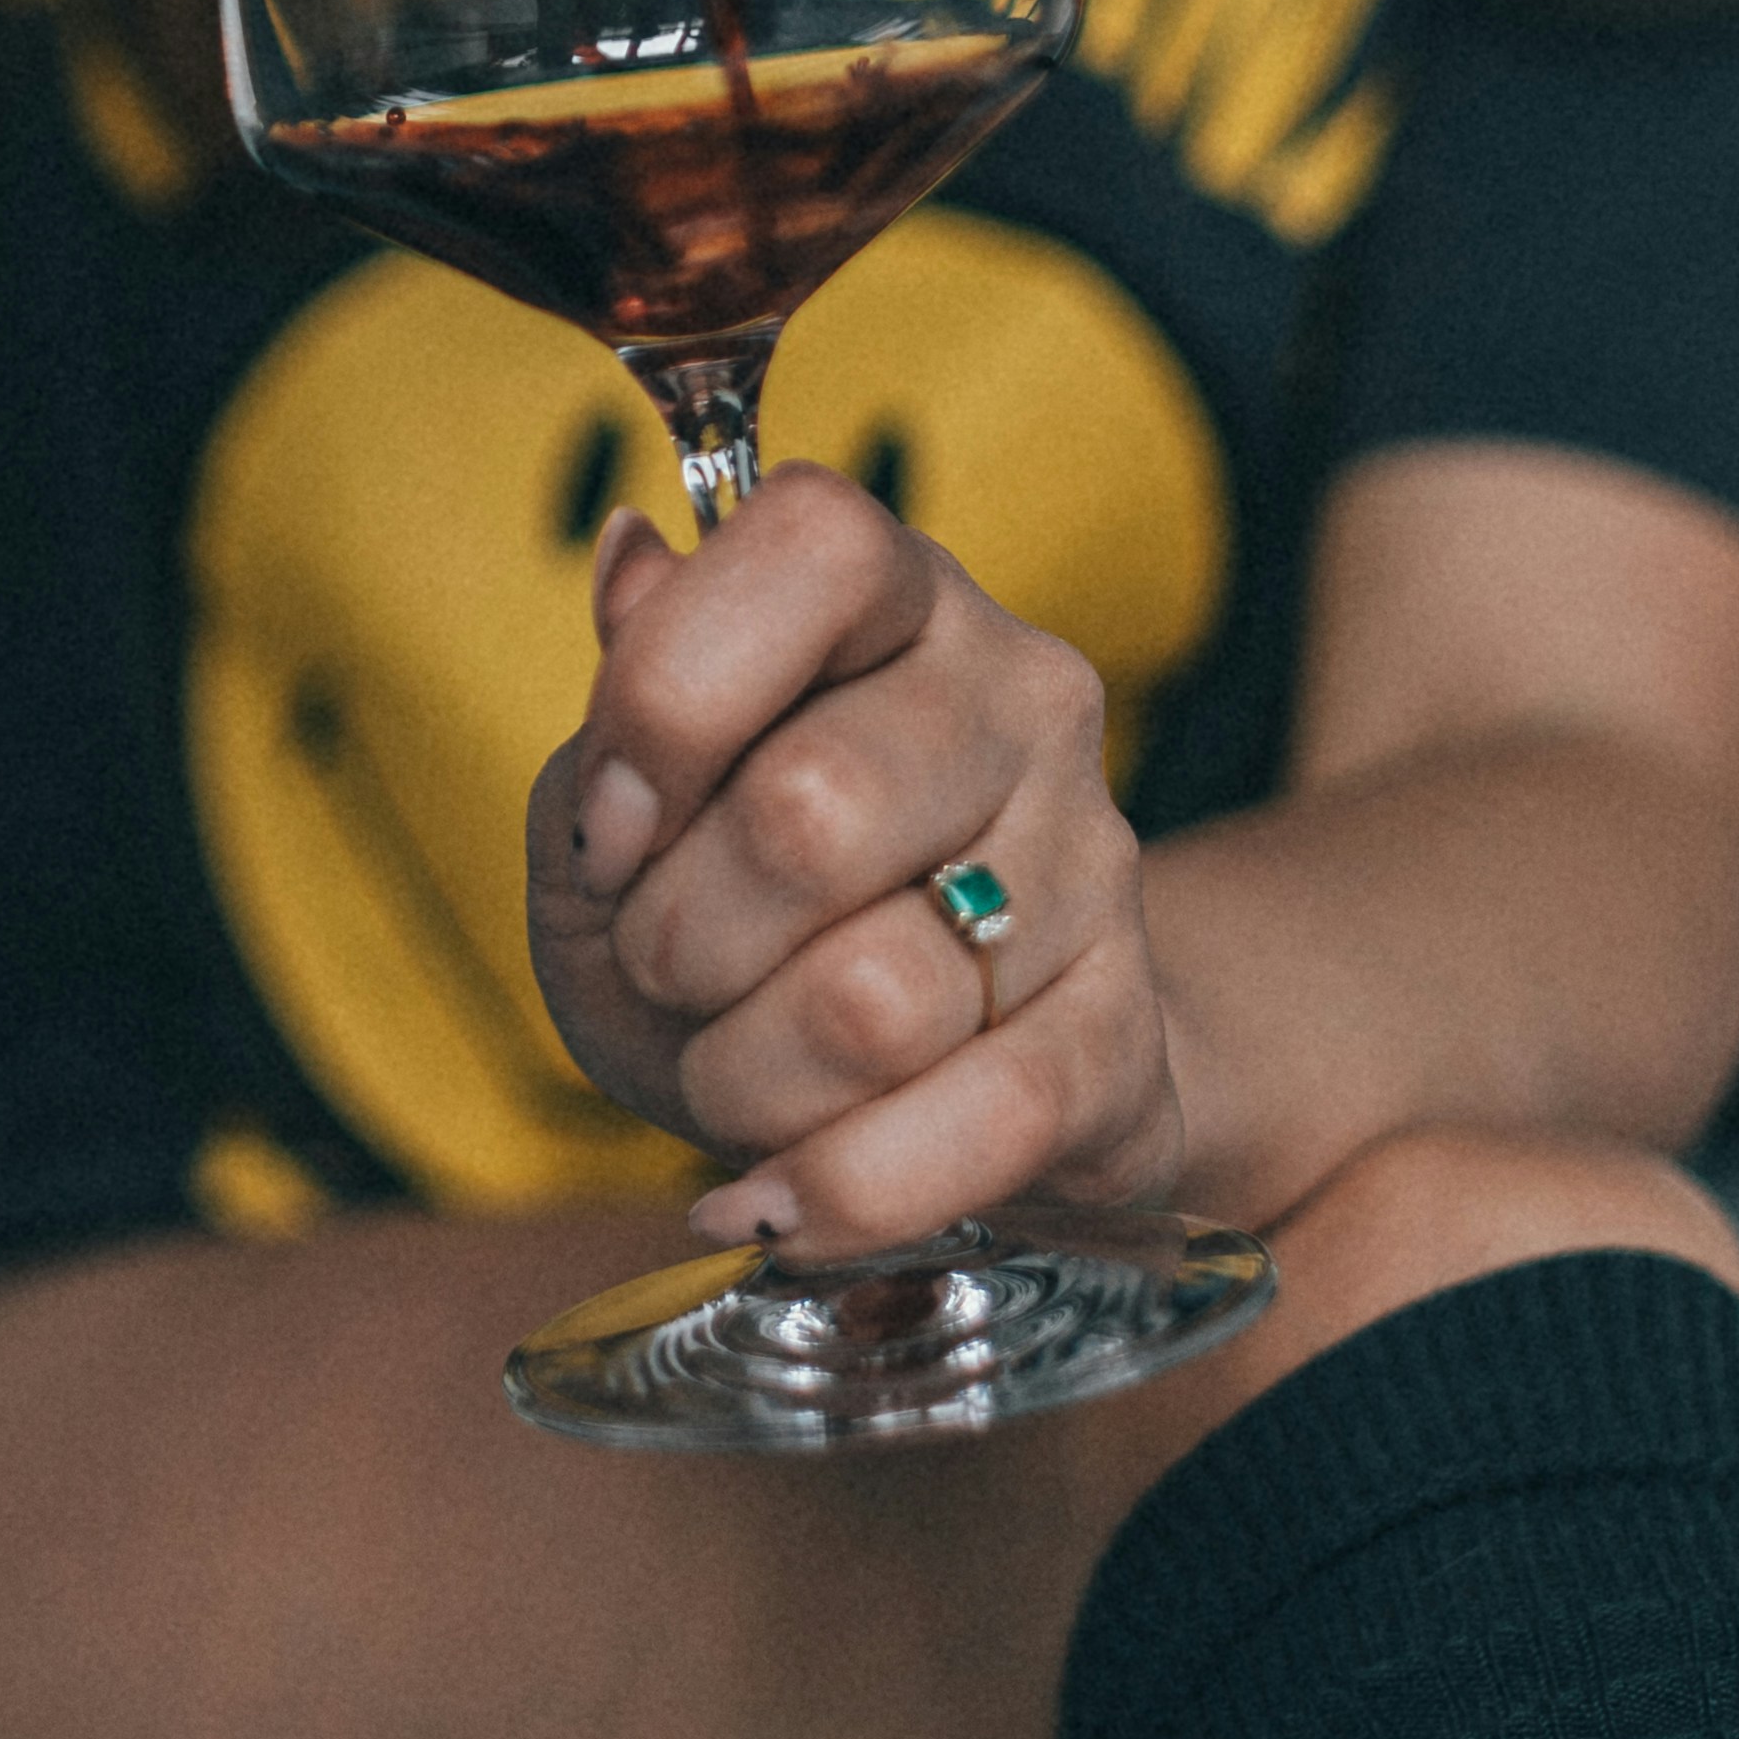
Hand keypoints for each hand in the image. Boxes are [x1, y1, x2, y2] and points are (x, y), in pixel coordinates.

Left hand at [524, 465, 1186, 1260]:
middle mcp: (1020, 699)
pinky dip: (836, 1190)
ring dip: (743, 1076)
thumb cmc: (752, 917)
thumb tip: (632, 569)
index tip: (614, 820)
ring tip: (739, 1070)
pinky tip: (774, 1194)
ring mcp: (1091, 867)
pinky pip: (978, 1130)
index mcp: (893, 598)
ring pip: (872, 1002)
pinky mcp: (1124, 1038)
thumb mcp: (632, 810)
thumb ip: (621, 707)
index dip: (670, 696)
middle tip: (673, 969)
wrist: (935, 1069)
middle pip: (811, 812)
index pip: (811, 544)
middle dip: (678, 937)